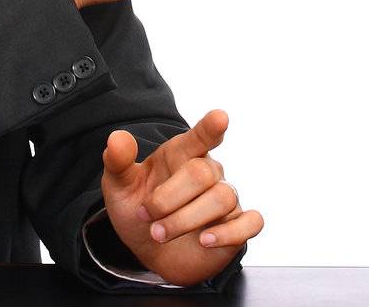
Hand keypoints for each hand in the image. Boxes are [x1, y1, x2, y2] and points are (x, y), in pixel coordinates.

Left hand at [99, 109, 262, 286]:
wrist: (148, 250)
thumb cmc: (139, 208)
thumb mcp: (119, 186)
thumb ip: (117, 161)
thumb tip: (117, 138)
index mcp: (182, 154)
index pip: (200, 136)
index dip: (210, 128)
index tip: (220, 118)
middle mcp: (208, 173)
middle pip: (202, 173)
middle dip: (169, 198)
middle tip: (145, 215)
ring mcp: (225, 199)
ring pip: (222, 198)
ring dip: (187, 219)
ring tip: (159, 233)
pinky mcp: (237, 227)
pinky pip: (251, 223)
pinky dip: (231, 232)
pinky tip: (206, 240)